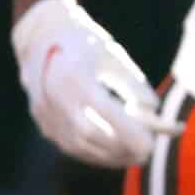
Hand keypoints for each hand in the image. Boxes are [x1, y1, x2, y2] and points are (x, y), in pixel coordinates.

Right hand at [11, 0, 177, 165]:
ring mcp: (43, 111)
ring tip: (137, 157)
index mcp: (72, 72)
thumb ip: (133, 83)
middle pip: (88, 133)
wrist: (41, 37)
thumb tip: (153, 109)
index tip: (152, 143)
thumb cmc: (87, 44)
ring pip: (77, 145)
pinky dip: (94, 154)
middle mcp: (52, 94)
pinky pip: (69, 145)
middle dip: (120, 148)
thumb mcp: (113, 55)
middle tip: (149, 153)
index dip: (127, 130)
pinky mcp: (42, 121)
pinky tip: (117, 155)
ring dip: (109, 156)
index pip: (102, 109)